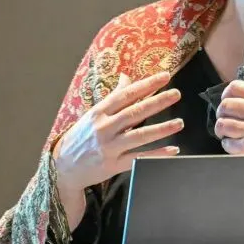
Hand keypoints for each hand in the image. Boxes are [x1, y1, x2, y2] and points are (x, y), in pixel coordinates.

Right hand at [54, 71, 182, 209]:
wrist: (63, 167)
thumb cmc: (82, 136)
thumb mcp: (94, 113)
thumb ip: (113, 96)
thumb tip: (126, 76)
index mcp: (99, 112)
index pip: (126, 94)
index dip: (146, 84)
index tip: (164, 76)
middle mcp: (104, 127)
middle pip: (135, 112)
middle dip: (157, 102)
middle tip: (176, 94)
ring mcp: (109, 147)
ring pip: (139, 136)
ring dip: (162, 129)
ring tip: (179, 123)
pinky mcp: (113, 165)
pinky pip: (138, 159)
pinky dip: (156, 155)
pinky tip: (172, 150)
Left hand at [213, 80, 243, 155]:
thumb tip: (229, 98)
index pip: (236, 87)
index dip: (226, 94)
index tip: (225, 100)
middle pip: (226, 105)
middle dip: (220, 113)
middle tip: (223, 119)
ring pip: (223, 124)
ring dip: (221, 130)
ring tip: (226, 133)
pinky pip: (227, 143)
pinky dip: (228, 145)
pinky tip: (236, 145)